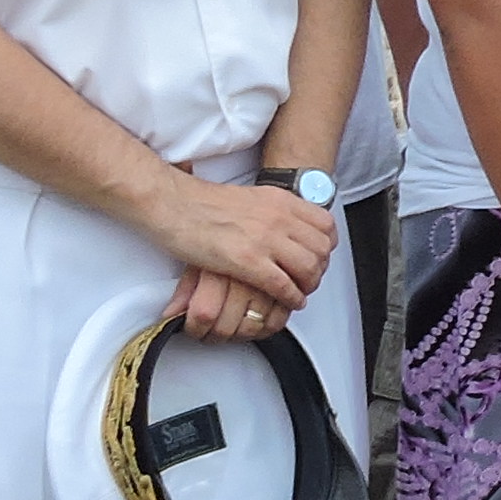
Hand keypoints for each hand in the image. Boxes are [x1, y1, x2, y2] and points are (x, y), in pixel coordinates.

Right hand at [152, 175, 331, 330]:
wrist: (173, 203)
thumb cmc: (202, 203)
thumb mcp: (251, 198)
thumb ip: (273, 211)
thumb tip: (286, 227)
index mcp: (280, 200)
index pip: (325, 225)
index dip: (327, 246)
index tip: (320, 256)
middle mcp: (278, 217)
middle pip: (321, 249)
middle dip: (320, 269)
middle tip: (310, 279)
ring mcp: (265, 239)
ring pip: (308, 268)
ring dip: (308, 285)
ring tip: (300, 292)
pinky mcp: (248, 261)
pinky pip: (284, 285)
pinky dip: (292, 297)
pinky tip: (289, 301)